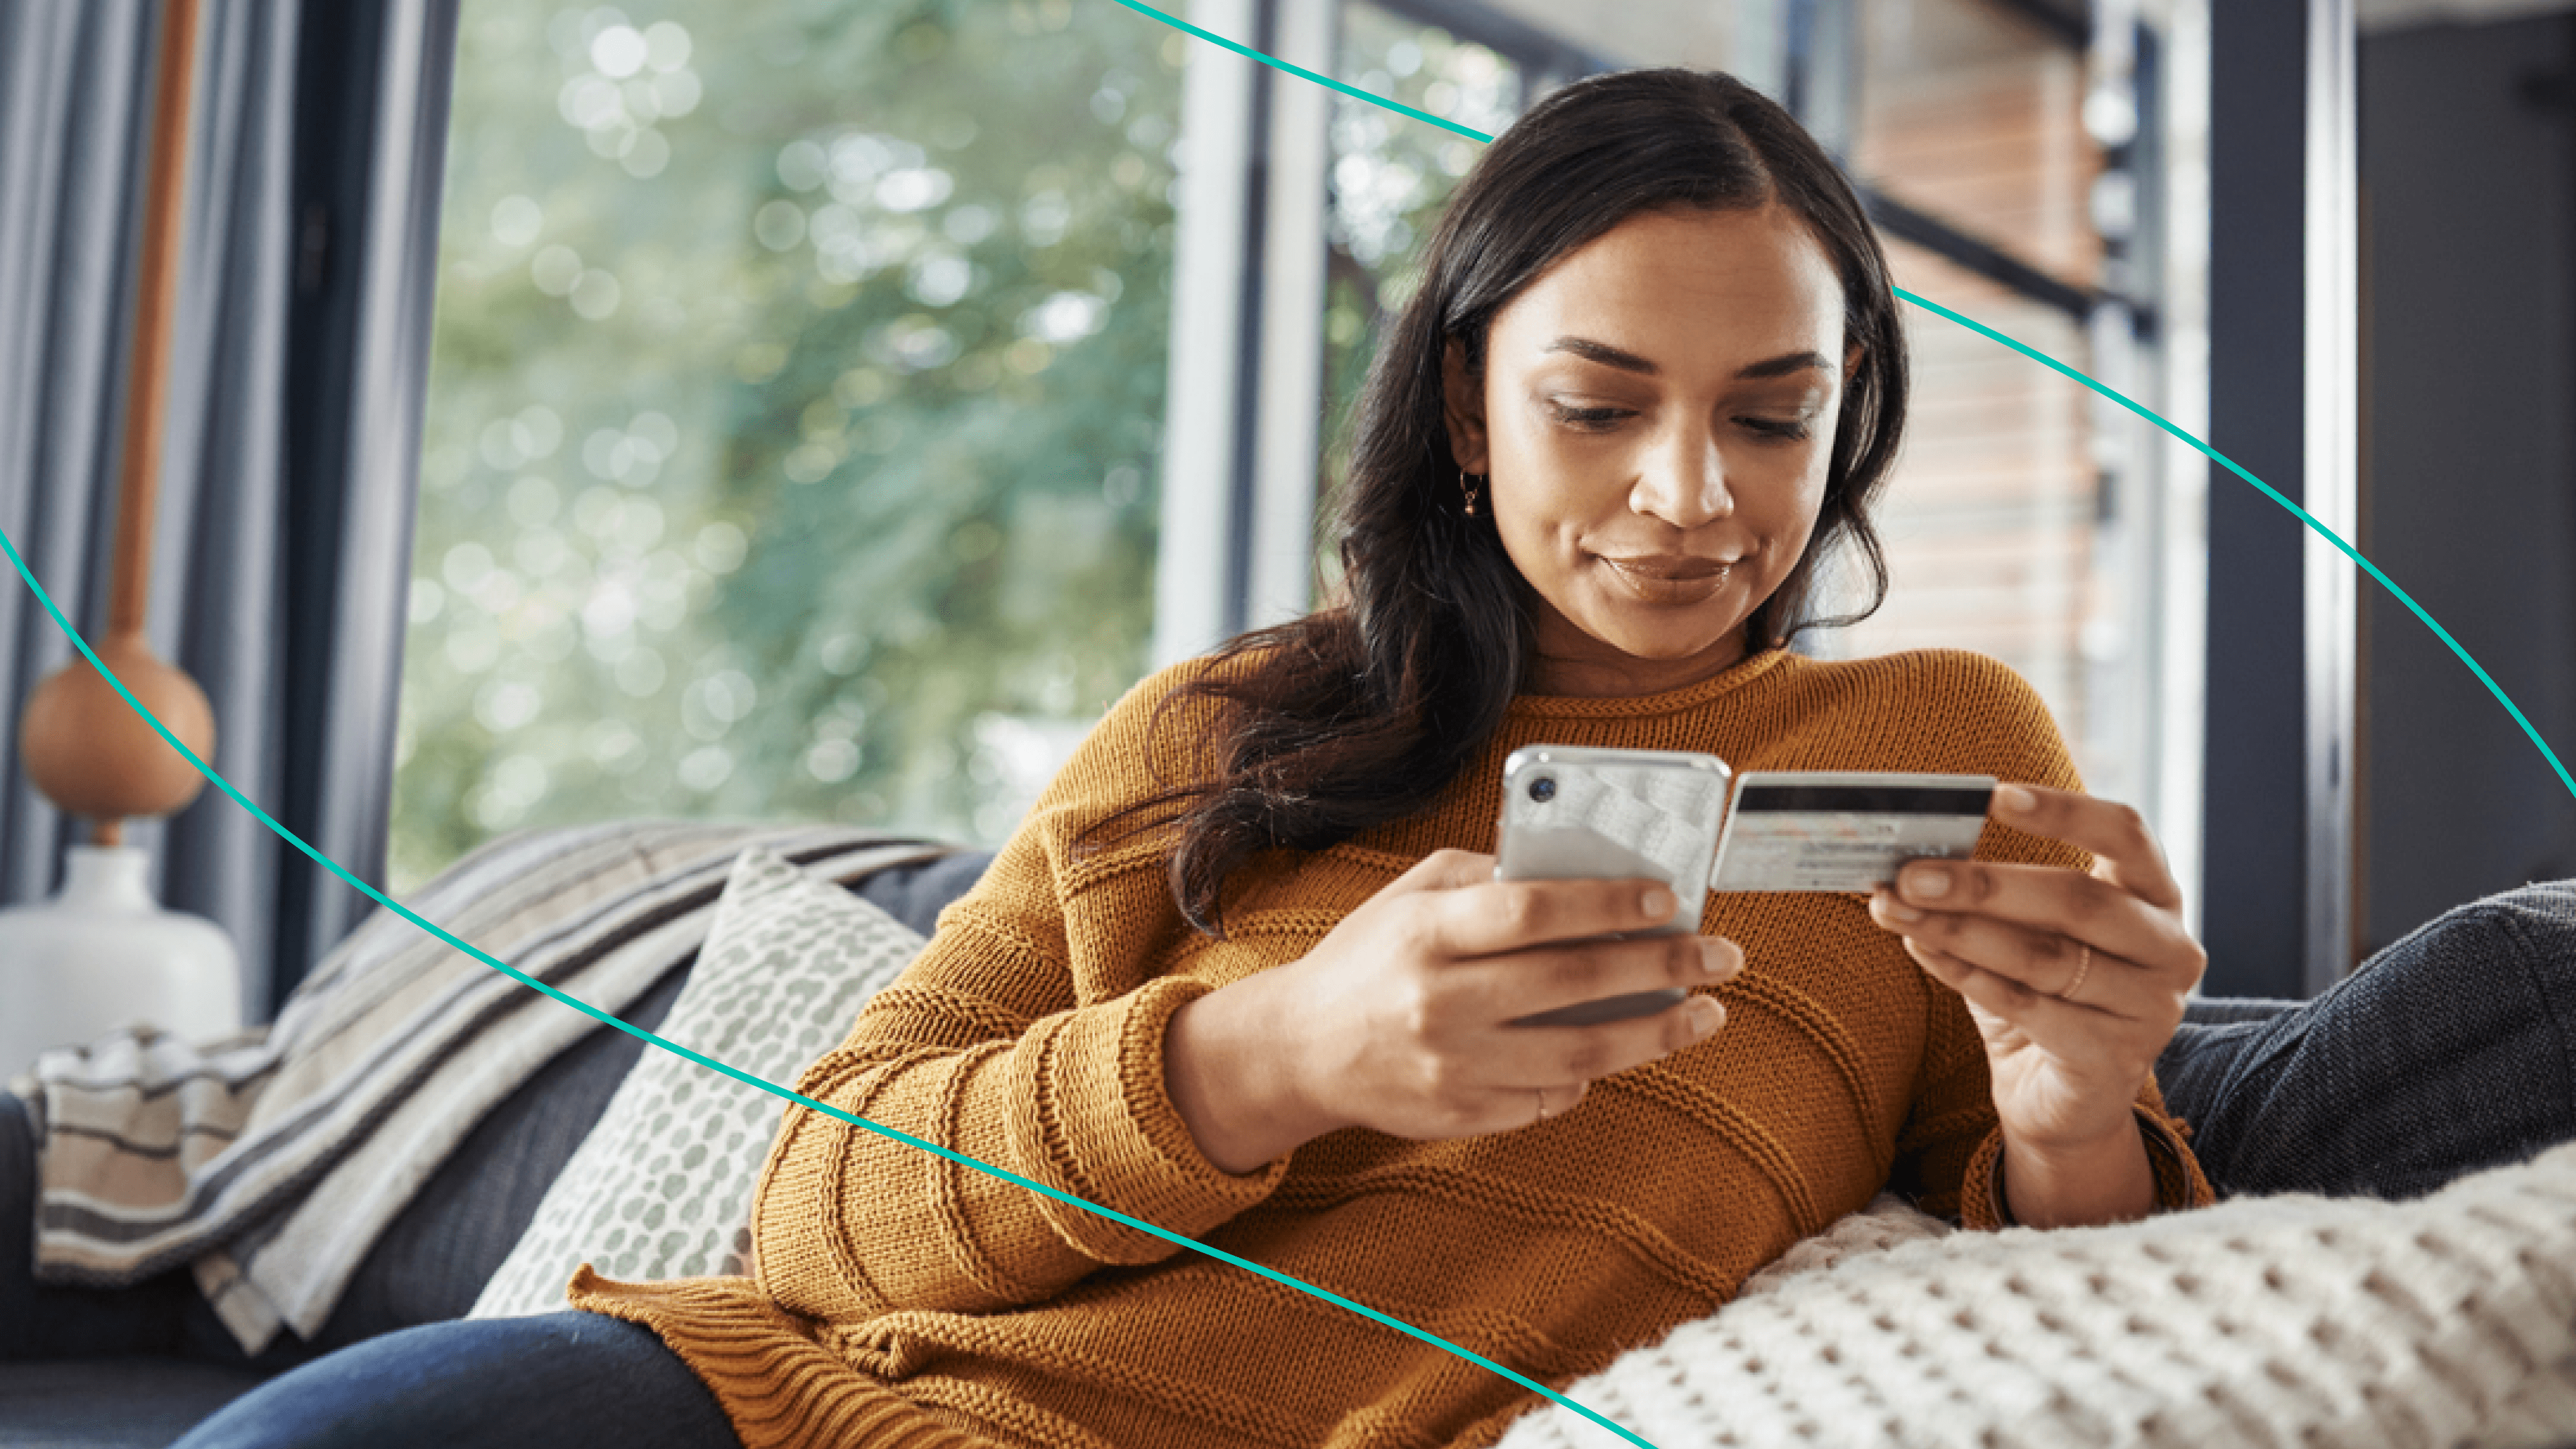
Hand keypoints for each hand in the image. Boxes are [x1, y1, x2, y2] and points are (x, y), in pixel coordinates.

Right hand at [1163, 849, 1738, 1172]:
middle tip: (1721, 955)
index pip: (1533, 911)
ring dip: (1656, 1033)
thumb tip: (1586, 873)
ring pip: (1580, 1052)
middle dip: (1662, 966)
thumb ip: (1488, 876)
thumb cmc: (1369, 956)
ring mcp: (1451, 1068)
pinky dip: (1590, 1071)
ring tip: (1705, 1013)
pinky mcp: (1460, 1116)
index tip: (1668, 898)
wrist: (1299, 1049)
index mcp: (1426, 933)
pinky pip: (1549, 1095)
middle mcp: (1439, 1002)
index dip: (1608, 902)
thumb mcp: (1411, 893)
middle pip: (1574, 982)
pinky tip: (1618, 1048)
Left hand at [1864, 783, 2206, 1159]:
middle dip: (1986, 884)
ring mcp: (2149, 1008)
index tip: (1994, 796)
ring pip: (2047, 957)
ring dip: (1961, 930)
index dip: (2064, 811)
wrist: (2061, 1099)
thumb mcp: (2027, 932)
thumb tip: (1914, 854)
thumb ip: (1994, 894)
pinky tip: (1922, 949)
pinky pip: (2029, 1007)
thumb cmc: (2044, 996)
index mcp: (2155, 896)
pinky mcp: (2114, 1059)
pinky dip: (1967, 976)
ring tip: (1896, 908)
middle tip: (1912, 873)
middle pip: (2078, 900)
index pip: (2125, 834)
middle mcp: (2168, 948)